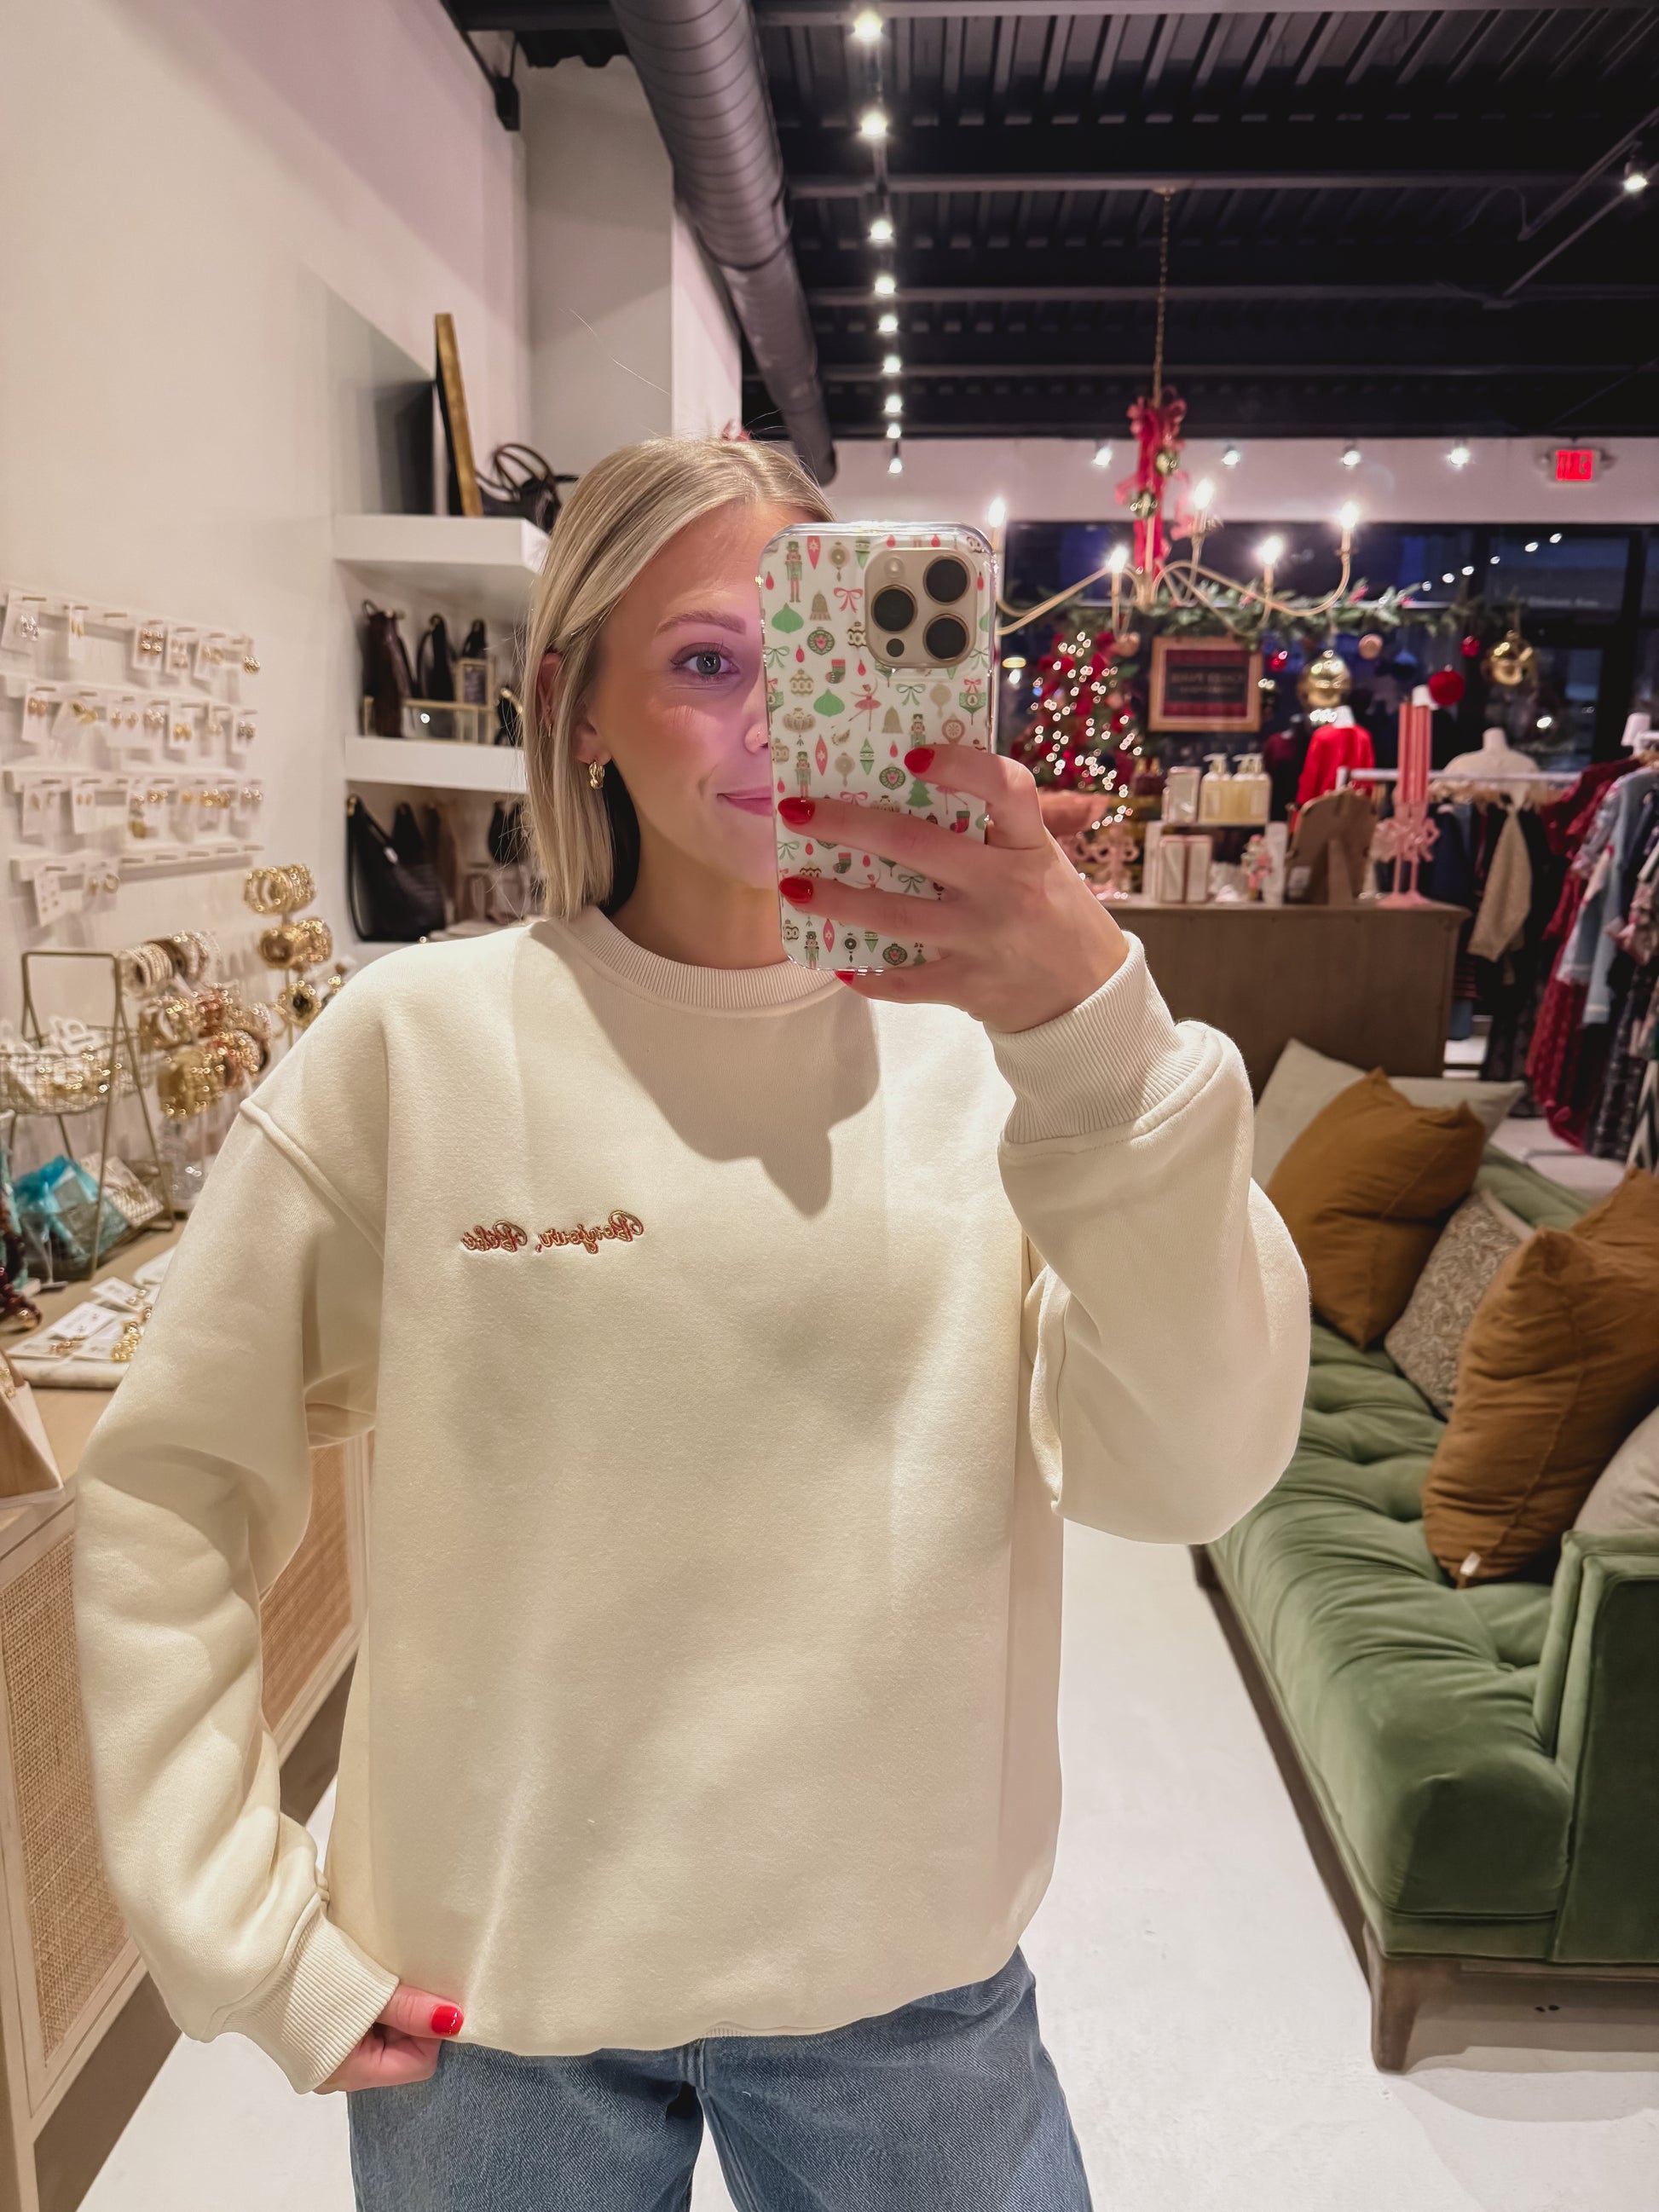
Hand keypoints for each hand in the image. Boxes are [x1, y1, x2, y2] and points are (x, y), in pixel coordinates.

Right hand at [316, 1983, 462, 2093]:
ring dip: (388, 2011)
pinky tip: (362, 1984)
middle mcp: (336, 2076)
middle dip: (409, 2020)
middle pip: (400, 2054)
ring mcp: (324, 2058)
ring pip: (381, 2040)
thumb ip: (413, 2010)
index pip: (418, 2064)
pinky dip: (369, 2009)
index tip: (426, 1995)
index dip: (430, 2030)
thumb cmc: (313, 1974)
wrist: (256, 1956)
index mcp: (349, 2074)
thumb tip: (454, 2022)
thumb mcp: (370, 1991)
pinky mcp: (315, 2037)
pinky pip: (360, 2030)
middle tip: (401, 1983)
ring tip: (379, 1981)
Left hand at [776, 744, 1127, 1031]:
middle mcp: (1006, 889)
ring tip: (795, 887)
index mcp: (1029, 847)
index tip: (912, 753)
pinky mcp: (968, 985)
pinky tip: (837, 961)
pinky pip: (904, 981)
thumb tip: (917, 788)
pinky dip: (866, 975)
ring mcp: (984, 939)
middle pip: (917, 846)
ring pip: (895, 915)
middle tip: (798, 812)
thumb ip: (995, 833)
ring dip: (836, 900)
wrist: (1089, 999)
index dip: (961, 765)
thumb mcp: (1042, 863)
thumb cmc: (1056, 915)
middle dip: (848, 825)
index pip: (1006, 788)